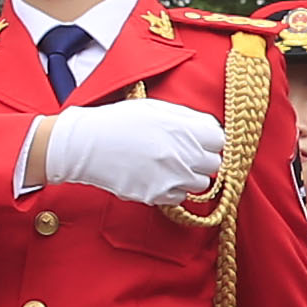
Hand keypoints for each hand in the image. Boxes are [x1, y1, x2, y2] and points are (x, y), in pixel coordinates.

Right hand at [21, 98, 227, 213]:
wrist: (86, 144)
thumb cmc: (120, 122)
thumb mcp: (157, 109)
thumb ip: (188, 120)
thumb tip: (209, 131)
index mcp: (185, 128)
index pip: (219, 140)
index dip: (209, 141)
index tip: (200, 142)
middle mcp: (183, 153)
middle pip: (213, 163)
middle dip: (202, 159)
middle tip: (185, 155)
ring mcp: (172, 177)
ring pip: (200, 183)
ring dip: (189, 176)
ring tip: (169, 166)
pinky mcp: (158, 195)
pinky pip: (180, 197)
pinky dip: (173, 189)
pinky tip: (157, 177)